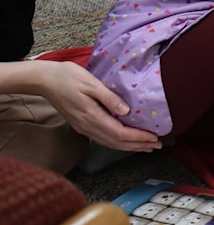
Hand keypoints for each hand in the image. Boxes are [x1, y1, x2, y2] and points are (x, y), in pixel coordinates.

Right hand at [36, 60, 162, 151]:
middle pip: (117, 143)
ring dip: (130, 147)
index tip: (155, 138)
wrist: (44, 80)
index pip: (120, 133)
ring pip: (109, 143)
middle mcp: (88, 126)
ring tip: (146, 147)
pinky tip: (125, 141)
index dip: (139, 138)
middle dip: (139, 145)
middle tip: (157, 145)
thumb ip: (110, 98)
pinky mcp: (81, 125)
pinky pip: (102, 139)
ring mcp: (83, 127)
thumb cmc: (68, 77)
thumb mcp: (91, 83)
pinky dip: (117, 143)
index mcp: (92, 116)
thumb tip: (127, 111)